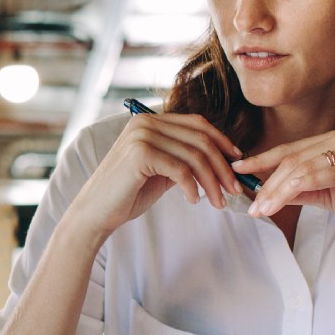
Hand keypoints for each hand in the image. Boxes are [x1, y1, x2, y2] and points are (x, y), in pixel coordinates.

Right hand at [66, 112, 243, 241]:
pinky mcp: (140, 154)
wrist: (96, 213)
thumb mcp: (161, 171)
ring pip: (194, 156)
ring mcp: (142, 136)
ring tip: (219, 202)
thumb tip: (224, 161)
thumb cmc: (128, 194)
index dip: (222, 141)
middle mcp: (146, 122)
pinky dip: (193, 187)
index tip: (238, 161)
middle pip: (201, 139)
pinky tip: (195, 201)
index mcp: (151, 121)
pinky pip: (180, 170)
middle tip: (235, 189)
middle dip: (223, 166)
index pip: (197, 123)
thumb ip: (184, 160)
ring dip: (212, 182)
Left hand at [232, 130, 334, 247]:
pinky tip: (285, 197)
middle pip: (294, 160)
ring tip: (262, 208)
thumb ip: (301, 190)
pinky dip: (303, 185)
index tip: (237, 170)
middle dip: (267, 183)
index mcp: (333, 141)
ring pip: (306, 167)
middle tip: (250, 205)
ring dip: (279, 189)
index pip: (290, 150)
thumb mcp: (327, 196)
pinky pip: (328, 174)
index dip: (261, 160)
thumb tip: (267, 191)